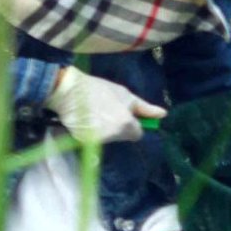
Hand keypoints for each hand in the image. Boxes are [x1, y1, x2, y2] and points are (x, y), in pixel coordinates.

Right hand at [44, 68, 166, 144]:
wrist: (68, 90)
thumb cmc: (98, 89)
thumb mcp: (124, 94)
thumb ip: (144, 108)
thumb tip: (163, 115)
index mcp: (127, 124)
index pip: (137, 134)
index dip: (132, 124)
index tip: (123, 115)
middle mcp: (114, 135)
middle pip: (122, 137)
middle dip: (118, 127)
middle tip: (106, 112)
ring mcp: (98, 140)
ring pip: (109, 138)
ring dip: (105, 130)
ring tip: (94, 114)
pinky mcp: (84, 142)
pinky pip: (93, 141)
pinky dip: (91, 133)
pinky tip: (85, 121)